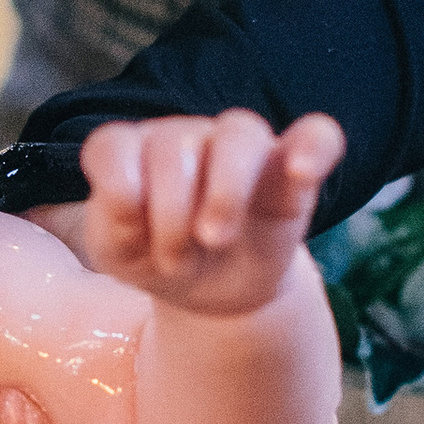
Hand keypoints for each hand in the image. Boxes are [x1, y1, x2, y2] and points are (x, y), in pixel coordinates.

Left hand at [77, 110, 346, 317]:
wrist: (213, 291)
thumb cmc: (159, 259)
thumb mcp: (119, 256)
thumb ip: (108, 226)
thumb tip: (112, 202)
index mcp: (134, 152)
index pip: (113, 144)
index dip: (118, 191)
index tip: (130, 235)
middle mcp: (185, 137)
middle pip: (173, 143)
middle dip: (170, 213)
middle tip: (176, 260)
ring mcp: (239, 148)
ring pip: (239, 133)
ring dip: (224, 192)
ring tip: (215, 238)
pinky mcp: (291, 170)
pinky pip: (316, 136)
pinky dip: (313, 148)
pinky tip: (302, 170)